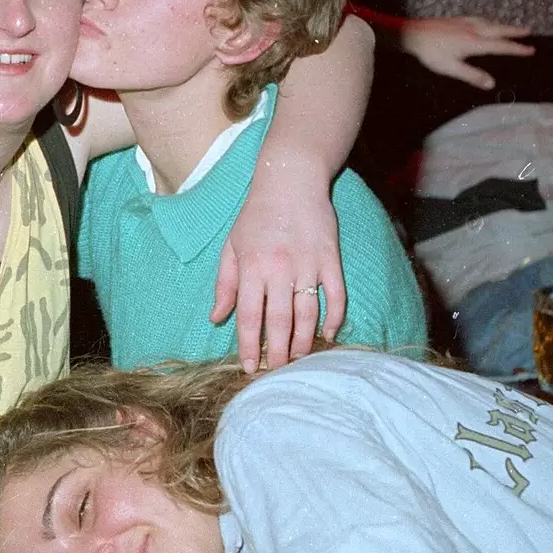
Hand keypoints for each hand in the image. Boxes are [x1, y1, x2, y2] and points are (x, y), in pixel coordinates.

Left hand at [213, 157, 345, 373]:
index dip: (248, 344)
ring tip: (298, 359)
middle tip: (276, 371)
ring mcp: (308, 265)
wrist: (290, 181)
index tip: (248, 367)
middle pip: (280, 321)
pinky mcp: (331, 259)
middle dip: (277, 352)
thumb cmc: (256, 215)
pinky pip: (336, 295)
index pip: (250, 315)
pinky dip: (334, 318)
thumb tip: (216, 317)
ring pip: (308, 313)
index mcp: (252, 267)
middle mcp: (280, 269)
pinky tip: (328, 334)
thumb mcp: (232, 246)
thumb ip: (225, 283)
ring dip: (304, 341)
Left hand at [400, 16, 534, 89]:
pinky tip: (486, 22)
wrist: (412, 33)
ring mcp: (465, 22)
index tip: (531, 50)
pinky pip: (479, 18)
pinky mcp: (457, 19)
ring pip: (490, 22)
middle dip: (515, 31)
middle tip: (529, 32)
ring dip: (503, 24)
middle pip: (499, 29)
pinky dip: (489, 20)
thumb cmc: (430, 52)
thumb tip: (491, 84)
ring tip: (512, 27)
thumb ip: (471, 75)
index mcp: (474, 42)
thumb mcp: (450, 68)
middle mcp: (473, 29)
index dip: (517, 49)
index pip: (501, 46)